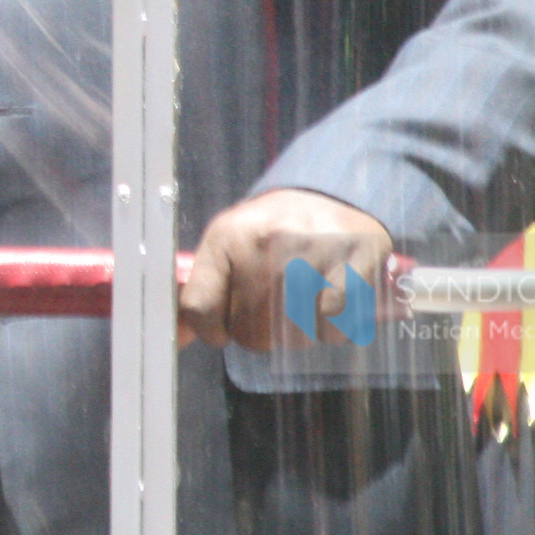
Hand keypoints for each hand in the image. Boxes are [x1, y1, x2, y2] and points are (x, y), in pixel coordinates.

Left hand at [180, 188, 393, 351]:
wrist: (334, 195)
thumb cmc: (273, 229)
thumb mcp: (229, 243)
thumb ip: (205, 287)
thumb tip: (180, 336)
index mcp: (228, 236)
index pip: (200, 308)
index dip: (210, 331)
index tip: (222, 329)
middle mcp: (268, 245)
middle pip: (250, 333)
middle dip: (259, 332)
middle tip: (271, 308)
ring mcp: (313, 257)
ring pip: (293, 338)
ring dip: (298, 332)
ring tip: (302, 299)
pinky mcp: (354, 270)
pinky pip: (332, 331)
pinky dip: (330, 328)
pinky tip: (328, 300)